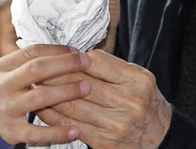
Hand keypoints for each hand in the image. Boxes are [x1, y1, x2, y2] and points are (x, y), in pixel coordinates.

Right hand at [0, 45, 91, 144]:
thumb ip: (18, 64)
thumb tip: (51, 51)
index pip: (31, 52)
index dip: (56, 50)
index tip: (75, 50)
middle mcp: (2, 87)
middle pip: (37, 69)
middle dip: (66, 64)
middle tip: (87, 62)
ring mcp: (6, 110)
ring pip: (40, 97)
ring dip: (67, 91)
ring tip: (87, 88)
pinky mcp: (9, 133)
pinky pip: (36, 133)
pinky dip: (57, 132)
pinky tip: (74, 130)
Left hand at [37, 50, 171, 148]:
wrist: (162, 137)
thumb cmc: (145, 101)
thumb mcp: (138, 76)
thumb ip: (111, 66)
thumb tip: (78, 56)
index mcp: (137, 80)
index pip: (96, 63)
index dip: (71, 60)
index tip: (55, 56)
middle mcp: (129, 102)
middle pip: (82, 84)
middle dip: (54, 76)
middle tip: (36, 69)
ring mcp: (117, 125)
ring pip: (74, 107)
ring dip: (49, 97)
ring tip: (33, 87)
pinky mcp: (105, 143)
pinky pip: (73, 127)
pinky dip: (54, 118)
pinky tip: (42, 110)